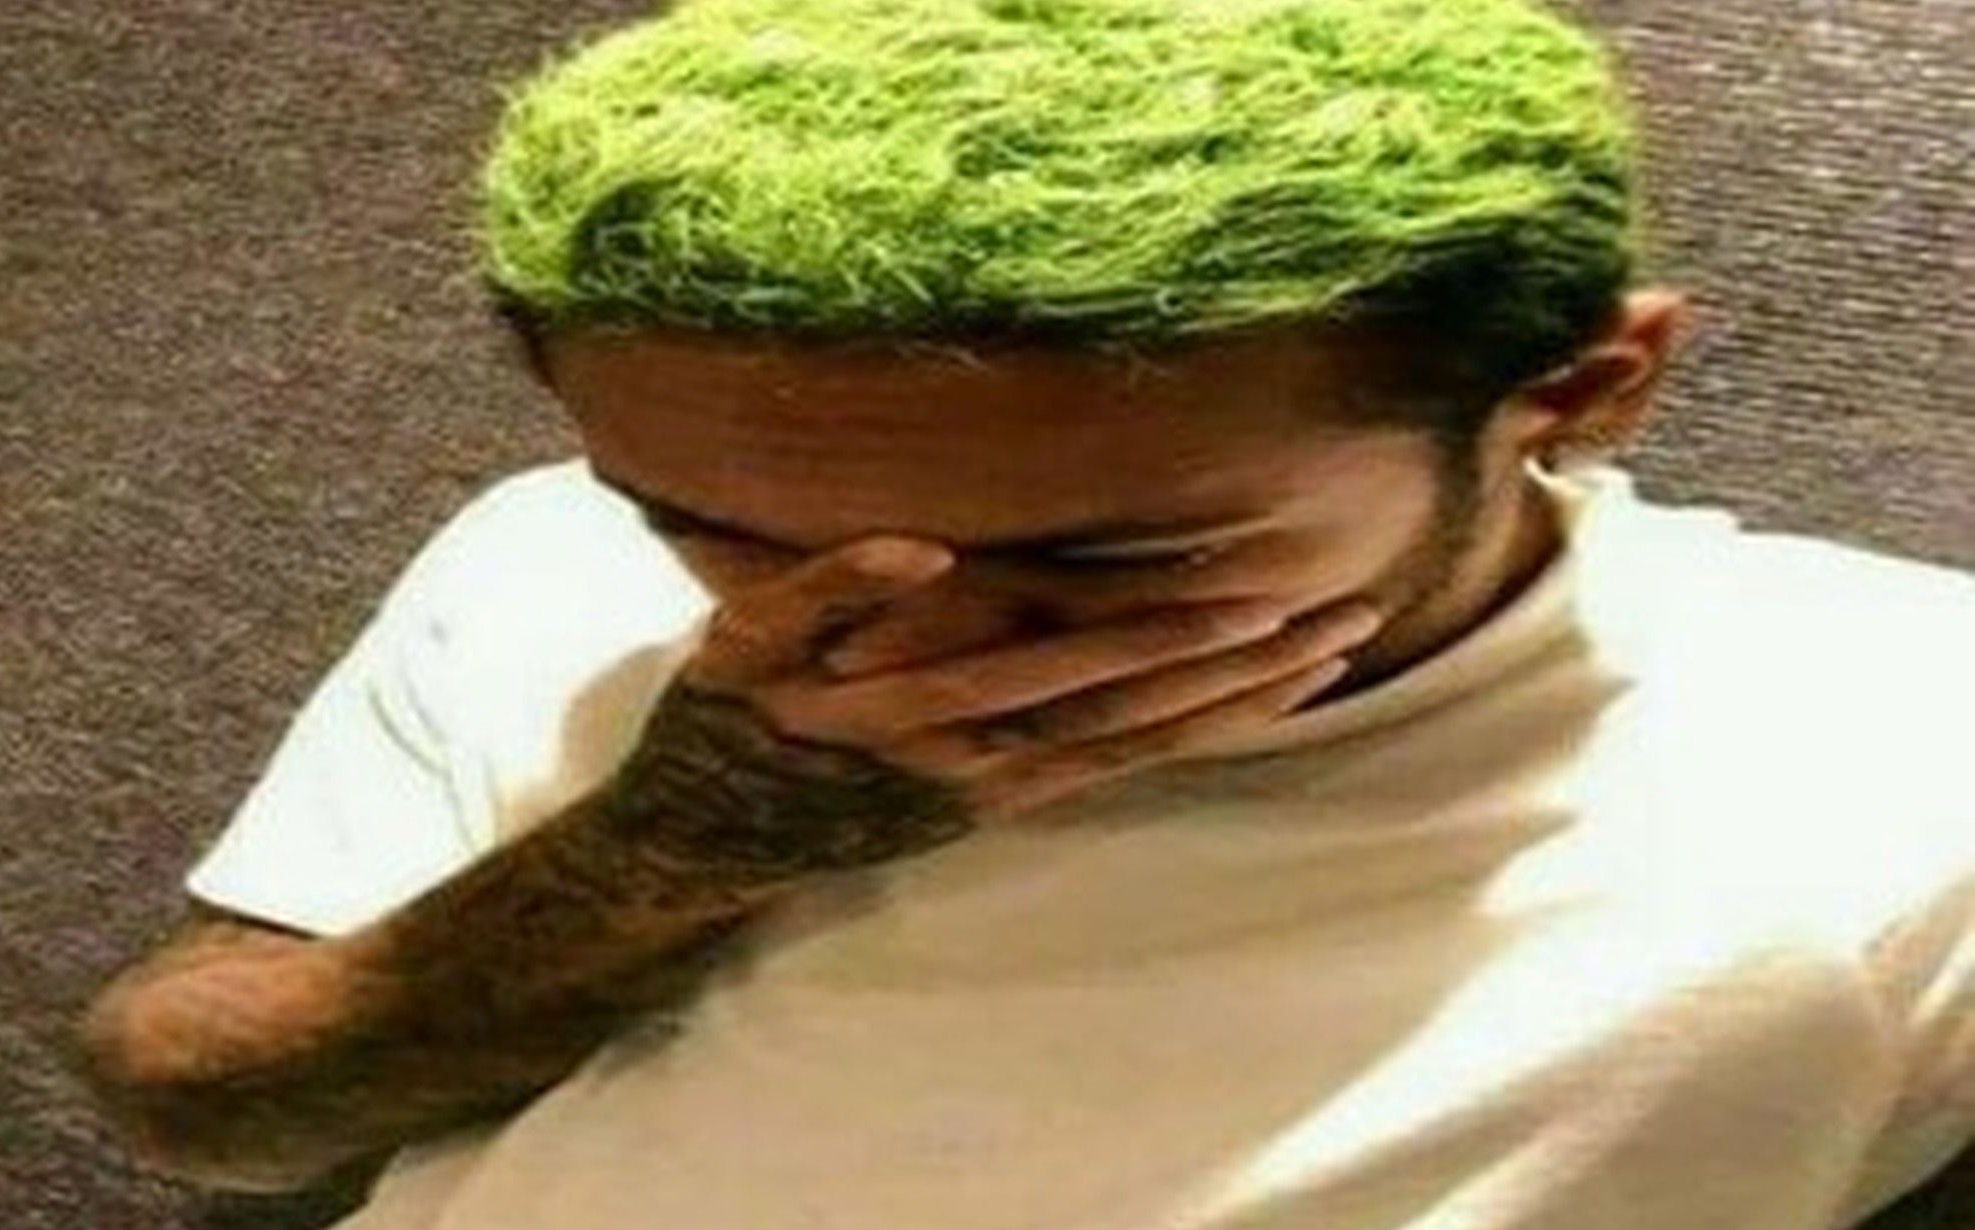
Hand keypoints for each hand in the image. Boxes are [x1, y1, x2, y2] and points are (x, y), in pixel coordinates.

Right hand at [597, 536, 1378, 893]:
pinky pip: (1121, 769)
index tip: (1255, 595)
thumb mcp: (739, 639)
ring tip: (1333, 654)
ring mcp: (999, 782)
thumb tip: (920, 544)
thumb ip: (824, 588)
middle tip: (1346, 616)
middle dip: (1239, 661)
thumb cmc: (724, 715)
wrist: (706, 833)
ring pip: (1142, 743)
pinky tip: (1262, 707)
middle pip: (1134, 704)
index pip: (1070, 660)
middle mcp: (978, 751)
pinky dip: (1198, 736)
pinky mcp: (1005, 800)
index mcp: (922, 699)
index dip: (1166, 630)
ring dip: (1240, 701)